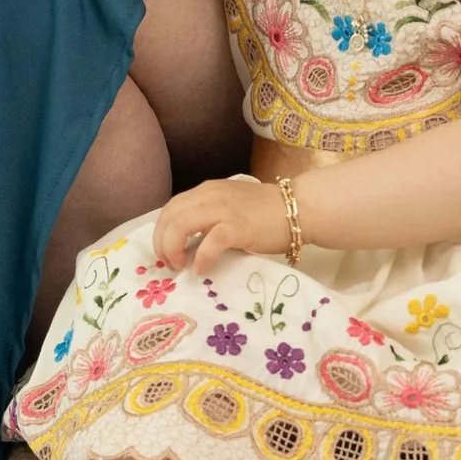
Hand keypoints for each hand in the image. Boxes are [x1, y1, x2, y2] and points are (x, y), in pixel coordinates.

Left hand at [152, 175, 288, 272]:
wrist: (298, 208)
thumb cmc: (265, 213)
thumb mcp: (229, 207)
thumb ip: (208, 218)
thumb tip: (187, 243)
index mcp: (206, 190)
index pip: (170, 208)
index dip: (162, 232)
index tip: (166, 252)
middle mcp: (209, 195)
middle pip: (170, 216)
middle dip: (163, 243)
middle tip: (170, 263)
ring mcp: (223, 209)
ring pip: (181, 225)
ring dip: (173, 249)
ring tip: (179, 266)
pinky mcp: (237, 227)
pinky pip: (209, 243)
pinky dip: (200, 258)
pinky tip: (201, 269)